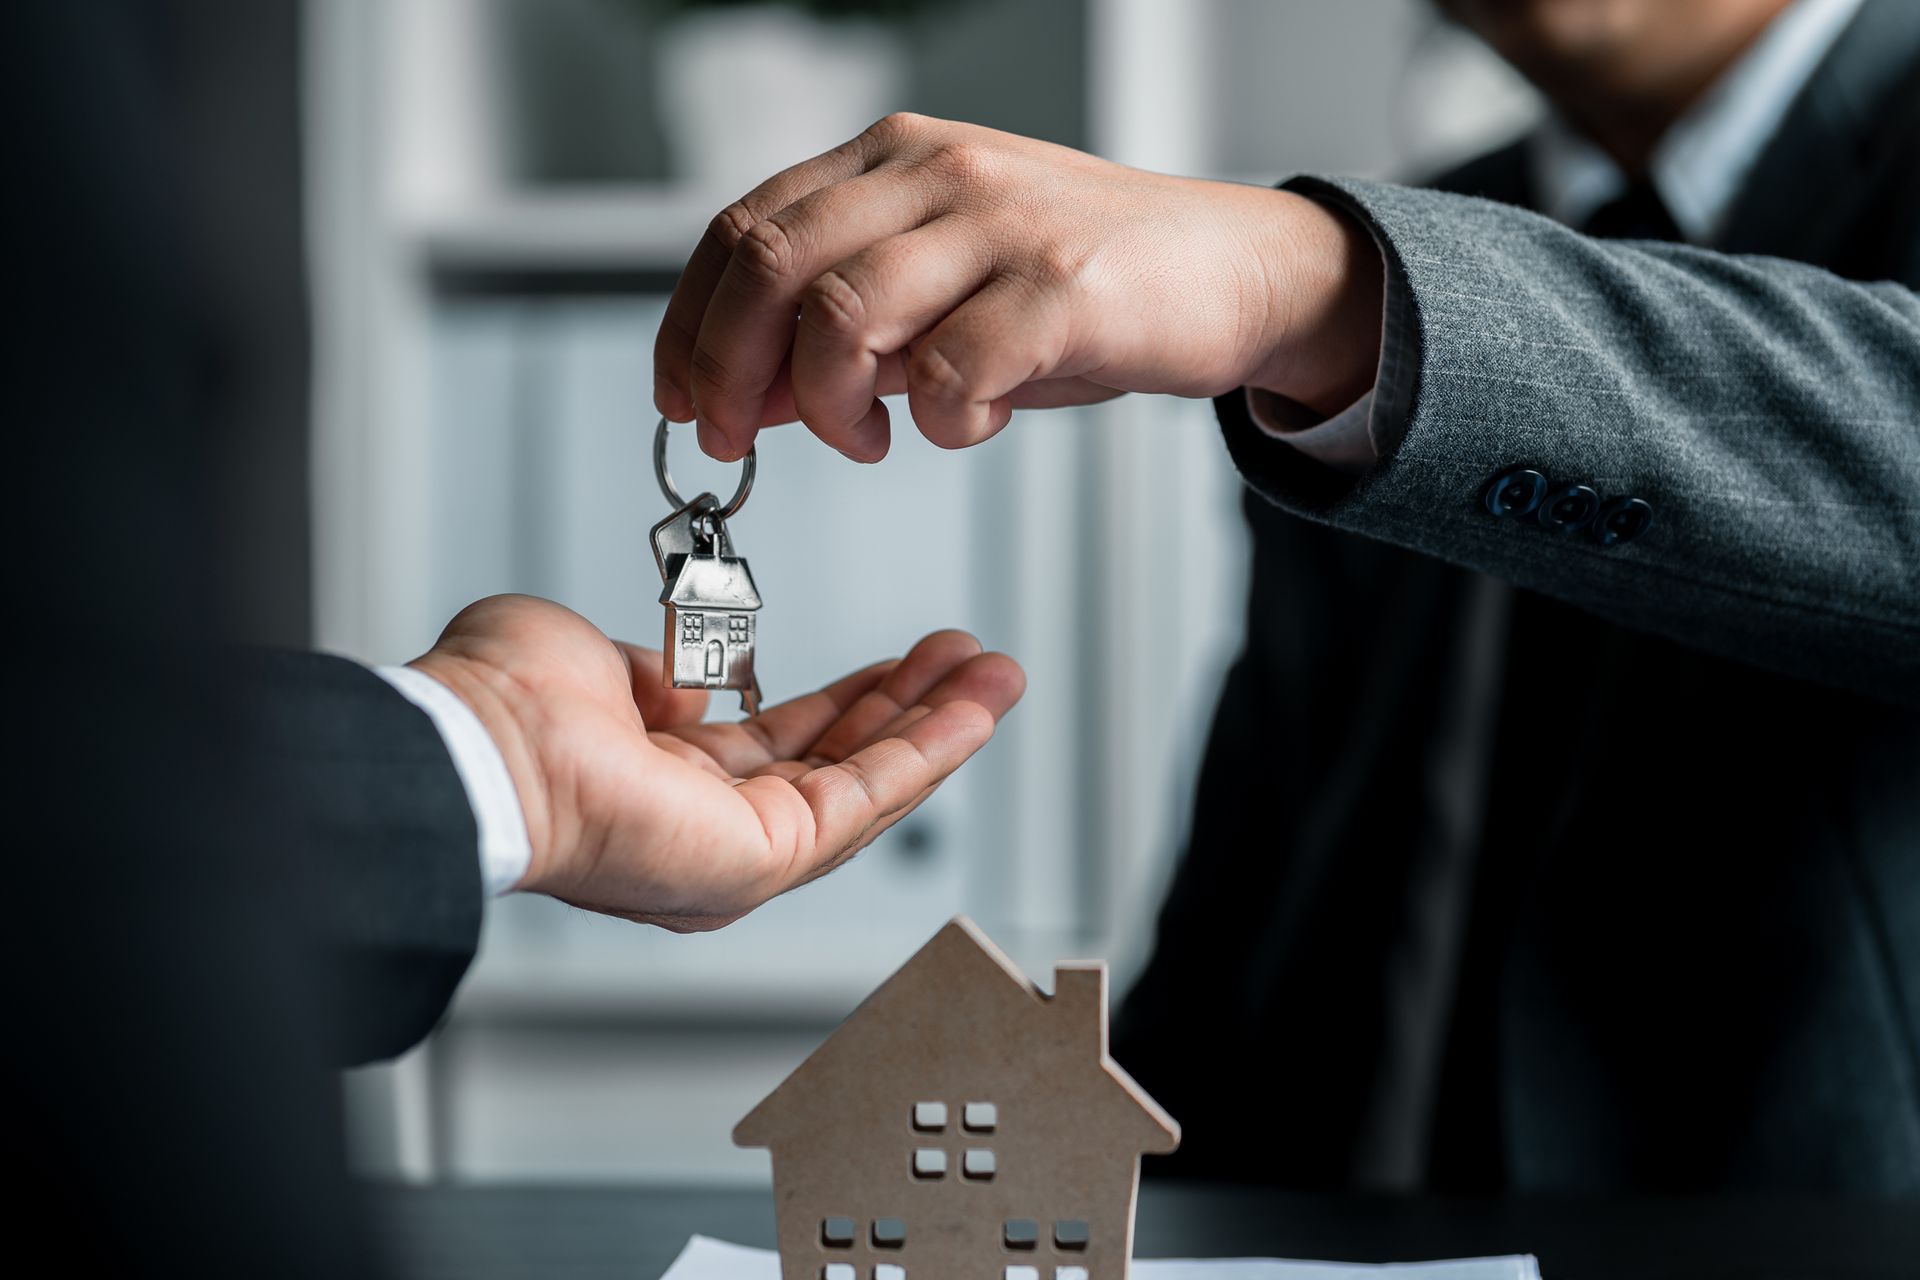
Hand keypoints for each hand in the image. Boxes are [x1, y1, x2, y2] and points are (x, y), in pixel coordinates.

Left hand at [408, 595, 1023, 930]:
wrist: (484, 745)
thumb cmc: (503, 705)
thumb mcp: (591, 656)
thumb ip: (652, 670)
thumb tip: (691, 683)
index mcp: (660, 781)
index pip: (778, 745)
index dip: (847, 701)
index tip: (898, 663)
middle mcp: (704, 829)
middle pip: (837, 768)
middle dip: (911, 711)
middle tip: (968, 663)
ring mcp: (736, 856)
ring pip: (865, 788)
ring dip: (939, 729)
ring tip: (996, 676)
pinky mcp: (764, 863)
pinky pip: (865, 801)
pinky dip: (928, 753)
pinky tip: (972, 710)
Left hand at [654, 113, 1382, 461]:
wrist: (1234, 270)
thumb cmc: (1086, 285)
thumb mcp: (950, 286)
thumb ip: (852, 326)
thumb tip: (750, 392)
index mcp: (896, 158)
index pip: (746, 228)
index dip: (691, 322)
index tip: (681, 397)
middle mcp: (938, 172)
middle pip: (772, 263)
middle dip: (728, 368)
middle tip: (736, 437)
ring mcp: (1000, 224)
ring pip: (842, 314)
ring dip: (829, 404)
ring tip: (868, 437)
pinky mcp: (1062, 289)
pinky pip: (949, 371)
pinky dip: (936, 422)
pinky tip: (963, 424)